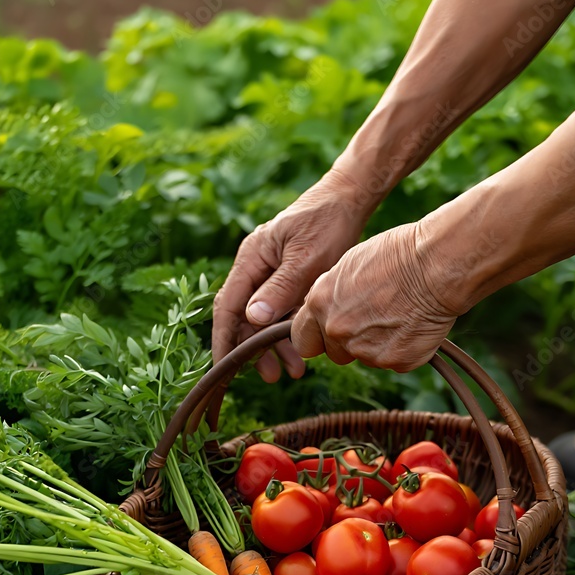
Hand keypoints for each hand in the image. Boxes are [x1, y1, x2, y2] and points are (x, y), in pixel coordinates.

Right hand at [212, 168, 370, 380]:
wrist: (350, 198)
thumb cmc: (328, 222)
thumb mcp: (307, 258)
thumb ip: (280, 288)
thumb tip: (252, 319)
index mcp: (252, 258)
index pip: (227, 305)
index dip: (224, 340)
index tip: (225, 369)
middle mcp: (255, 266)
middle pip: (243, 316)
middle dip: (254, 349)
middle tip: (272, 377)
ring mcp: (270, 271)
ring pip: (263, 316)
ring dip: (275, 344)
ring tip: (294, 370)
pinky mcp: (288, 276)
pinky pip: (280, 309)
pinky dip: (288, 330)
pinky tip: (302, 349)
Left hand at [291, 222, 459, 370]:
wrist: (436, 264)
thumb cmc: (396, 254)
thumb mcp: (348, 266)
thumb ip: (331, 296)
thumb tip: (329, 310)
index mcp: (320, 305)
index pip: (302, 339)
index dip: (318, 335)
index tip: (329, 332)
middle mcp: (338, 331)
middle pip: (334, 354)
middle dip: (349, 343)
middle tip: (374, 318)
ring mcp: (366, 351)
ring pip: (366, 358)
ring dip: (378, 344)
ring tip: (399, 313)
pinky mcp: (396, 362)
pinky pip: (394, 362)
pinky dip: (403, 348)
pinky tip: (414, 323)